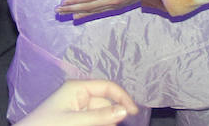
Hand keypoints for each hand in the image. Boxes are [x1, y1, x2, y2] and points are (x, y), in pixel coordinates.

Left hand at [15, 80, 138, 125]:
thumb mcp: (74, 121)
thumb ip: (100, 117)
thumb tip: (124, 111)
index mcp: (78, 87)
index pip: (108, 87)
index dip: (123, 98)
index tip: (134, 113)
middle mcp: (80, 95)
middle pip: (107, 105)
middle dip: (113, 116)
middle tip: (112, 124)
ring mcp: (78, 109)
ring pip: (102, 116)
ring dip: (106, 122)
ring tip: (94, 124)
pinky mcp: (77, 119)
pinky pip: (95, 121)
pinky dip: (100, 124)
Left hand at [55, 0, 145, 19]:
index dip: (76, 0)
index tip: (63, 2)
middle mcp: (113, 0)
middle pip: (88, 6)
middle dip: (72, 8)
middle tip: (57, 10)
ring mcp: (114, 5)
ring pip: (92, 11)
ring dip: (77, 12)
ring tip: (63, 14)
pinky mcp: (116, 6)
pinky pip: (98, 12)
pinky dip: (87, 15)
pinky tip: (77, 17)